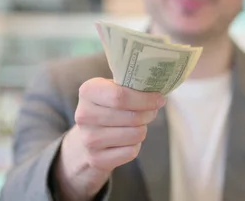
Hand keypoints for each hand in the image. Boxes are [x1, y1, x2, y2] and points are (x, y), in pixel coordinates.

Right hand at [53, 77, 165, 199]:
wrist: (86, 138)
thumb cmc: (107, 108)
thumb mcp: (111, 89)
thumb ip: (130, 85)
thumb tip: (159, 87)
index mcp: (88, 91)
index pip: (121, 96)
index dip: (145, 99)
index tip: (159, 99)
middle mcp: (84, 115)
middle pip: (131, 116)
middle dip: (149, 114)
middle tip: (152, 111)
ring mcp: (89, 139)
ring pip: (135, 134)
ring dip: (143, 129)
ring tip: (138, 125)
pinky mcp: (96, 159)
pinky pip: (131, 152)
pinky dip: (135, 145)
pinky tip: (128, 140)